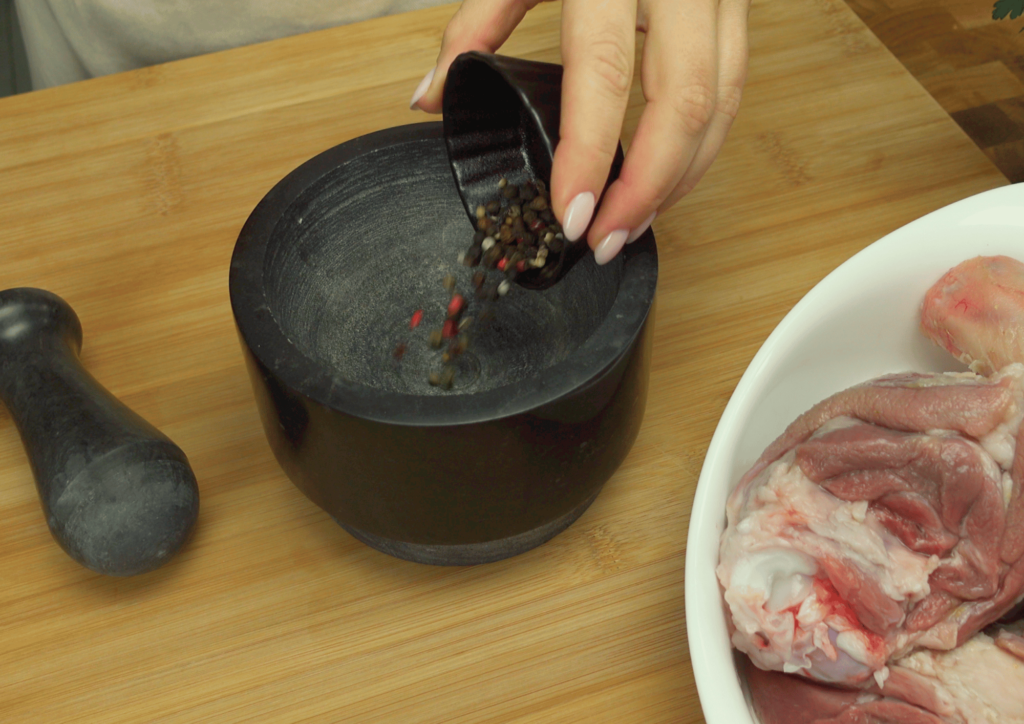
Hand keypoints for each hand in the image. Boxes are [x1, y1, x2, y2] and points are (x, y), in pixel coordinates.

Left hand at [410, 0, 749, 264]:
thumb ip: (476, 22)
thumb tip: (430, 94)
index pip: (606, 73)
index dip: (590, 153)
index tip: (572, 214)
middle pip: (686, 103)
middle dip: (648, 189)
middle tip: (608, 240)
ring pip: (723, 103)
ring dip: (683, 178)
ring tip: (636, 224)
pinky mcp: (739, 0)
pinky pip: (736, 86)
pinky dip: (705, 144)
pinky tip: (669, 177)